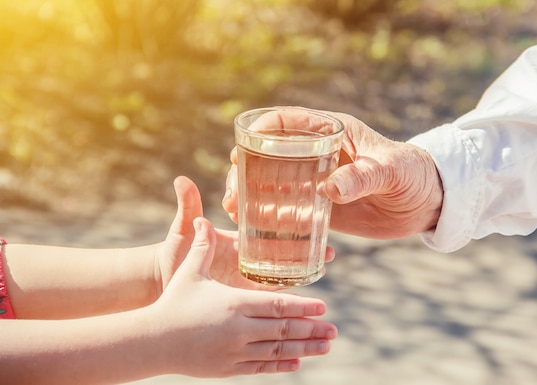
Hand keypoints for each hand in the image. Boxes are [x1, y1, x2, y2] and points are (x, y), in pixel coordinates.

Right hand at [151, 217, 337, 377]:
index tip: (324, 308)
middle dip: (312, 329)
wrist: (151, 341)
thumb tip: (203, 220)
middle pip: (284, 329)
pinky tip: (296, 363)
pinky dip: (280, 365)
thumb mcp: (190, 272)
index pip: (278, 305)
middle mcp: (239, 329)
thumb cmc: (173, 302)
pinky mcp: (228, 368)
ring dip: (304, 349)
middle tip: (334, 330)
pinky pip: (261, 367)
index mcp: (235, 303)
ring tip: (324, 347)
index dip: (304, 307)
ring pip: (277, 351)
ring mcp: (235, 351)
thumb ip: (202, 247)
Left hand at [156, 176, 334, 292]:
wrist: (161, 281)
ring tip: (322, 275)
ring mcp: (246, 282)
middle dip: (307, 255)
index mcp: (240, 242)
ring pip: (279, 282)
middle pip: (283, 257)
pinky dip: (281, 306)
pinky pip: (265, 304)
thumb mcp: (183, 231)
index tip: (318, 229)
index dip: (296, 233)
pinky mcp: (241, 301)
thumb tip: (182, 179)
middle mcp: (248, 261)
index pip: (273, 235)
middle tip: (330, 253)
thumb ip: (188, 207)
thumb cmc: (174, 253)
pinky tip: (299, 312)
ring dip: (300, 282)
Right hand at [223, 109, 443, 238]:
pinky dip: (271, 216)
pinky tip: (255, 228)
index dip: (260, 129)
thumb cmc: (413, 174)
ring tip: (234, 209)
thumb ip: (362, 177)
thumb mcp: (391, 171)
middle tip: (233, 190)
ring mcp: (317, 180)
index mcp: (332, 131)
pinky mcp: (322, 206)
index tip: (242, 147)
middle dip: (246, 168)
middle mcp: (318, 153)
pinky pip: (290, 208)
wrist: (427, 202)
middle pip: (270, 153)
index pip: (288, 120)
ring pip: (273, 181)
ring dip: (251, 193)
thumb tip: (328, 190)